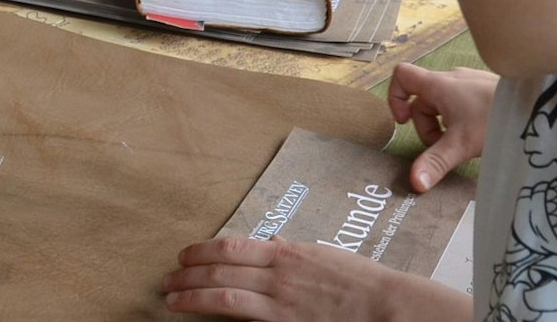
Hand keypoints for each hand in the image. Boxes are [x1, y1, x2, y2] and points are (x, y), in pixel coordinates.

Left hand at [163, 236, 470, 320]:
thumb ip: (293, 251)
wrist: (388, 307)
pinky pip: (242, 317)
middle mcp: (278, 274)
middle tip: (167, 279)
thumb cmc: (362, 283)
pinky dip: (219, 315)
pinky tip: (203, 318)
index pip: (232, 246)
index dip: (202, 250)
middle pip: (220, 268)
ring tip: (172, 299)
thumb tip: (270, 242)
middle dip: (188, 274)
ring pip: (223, 293)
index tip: (185, 255)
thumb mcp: (324, 256)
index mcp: (287, 253)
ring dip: (192, 295)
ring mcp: (280, 301)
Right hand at [386, 64, 498, 191]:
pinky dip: (462, 118)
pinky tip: (480, 134)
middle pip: (424, 98)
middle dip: (427, 125)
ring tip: (464, 143)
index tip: (404, 122)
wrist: (537, 106)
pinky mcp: (486, 89)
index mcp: (438, 84)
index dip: (395, 97)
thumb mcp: (461, 144)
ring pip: (444, 102)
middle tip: (443, 147)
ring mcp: (471, 82)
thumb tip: (415, 183)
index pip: (402, 75)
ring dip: (445, 124)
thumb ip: (435, 162)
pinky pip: (463, 101)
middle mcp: (452, 78)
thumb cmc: (494, 118)